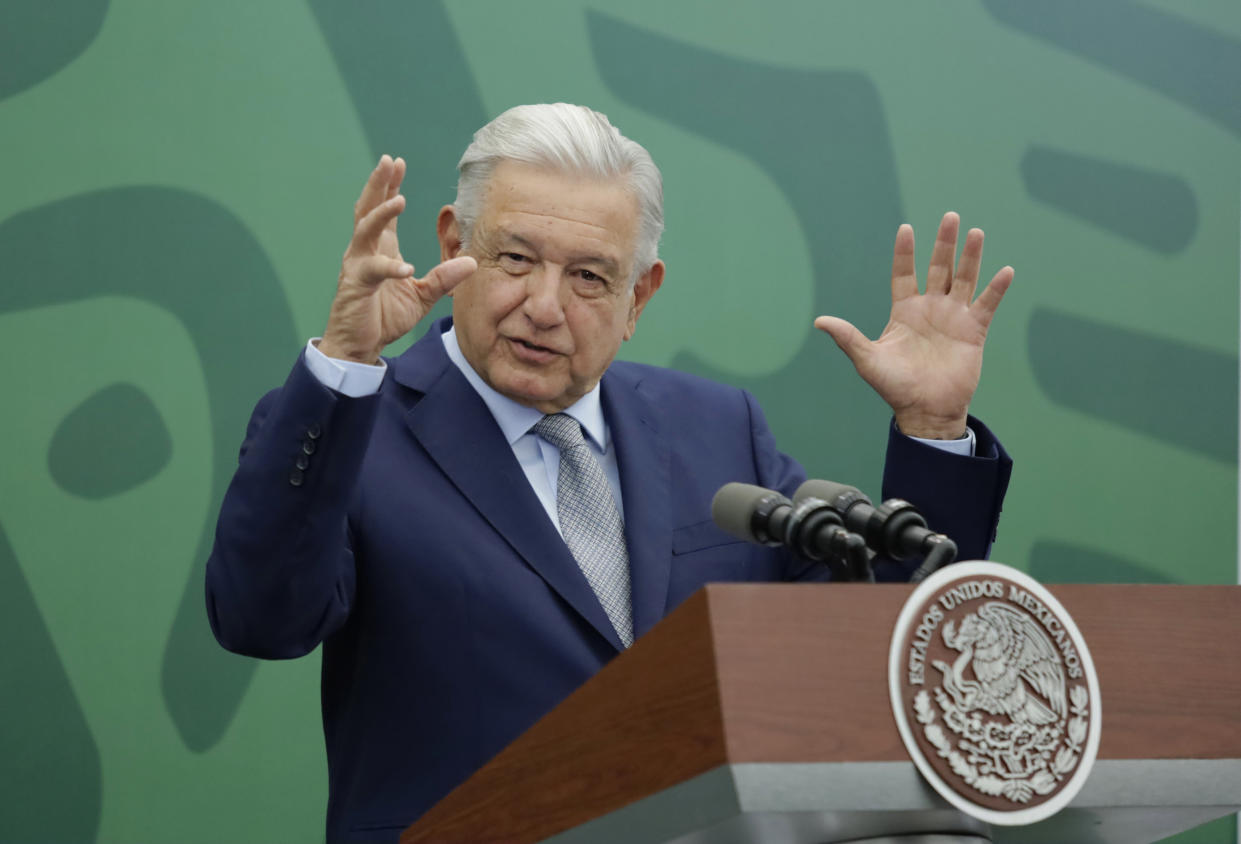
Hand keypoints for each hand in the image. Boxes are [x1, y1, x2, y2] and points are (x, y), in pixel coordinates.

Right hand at [320, 155, 476, 363]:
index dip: (389, 186)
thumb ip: (444, 277)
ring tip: (398, 199)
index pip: (384, 210)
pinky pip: (373, 271)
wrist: (360, 345)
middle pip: (369, 209)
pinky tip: (406, 268)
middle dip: (379, 184)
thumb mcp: (422, 295)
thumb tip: (471, 261)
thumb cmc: (384, 316)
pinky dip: (390, 268)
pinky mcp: (356, 286)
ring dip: (381, 214)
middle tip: (388, 161)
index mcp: (381, 248)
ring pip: (365, 231)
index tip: (398, 162)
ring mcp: (358, 265)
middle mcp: (365, 251)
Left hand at [814, 212, 1012, 438]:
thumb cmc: (894, 387)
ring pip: (963, 279)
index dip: (905, 252)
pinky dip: (996, 288)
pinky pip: (987, 304)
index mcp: (904, 311)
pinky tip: (1006, 271)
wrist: (925, 410)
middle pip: (939, 267)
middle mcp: (930, 308)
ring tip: (975, 232)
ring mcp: (953, 317)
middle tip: (950, 216)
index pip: (904, 273)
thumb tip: (818, 321)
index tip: (906, 228)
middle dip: (944, 243)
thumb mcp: (868, 360)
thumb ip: (848, 337)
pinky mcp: (974, 331)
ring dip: (970, 257)